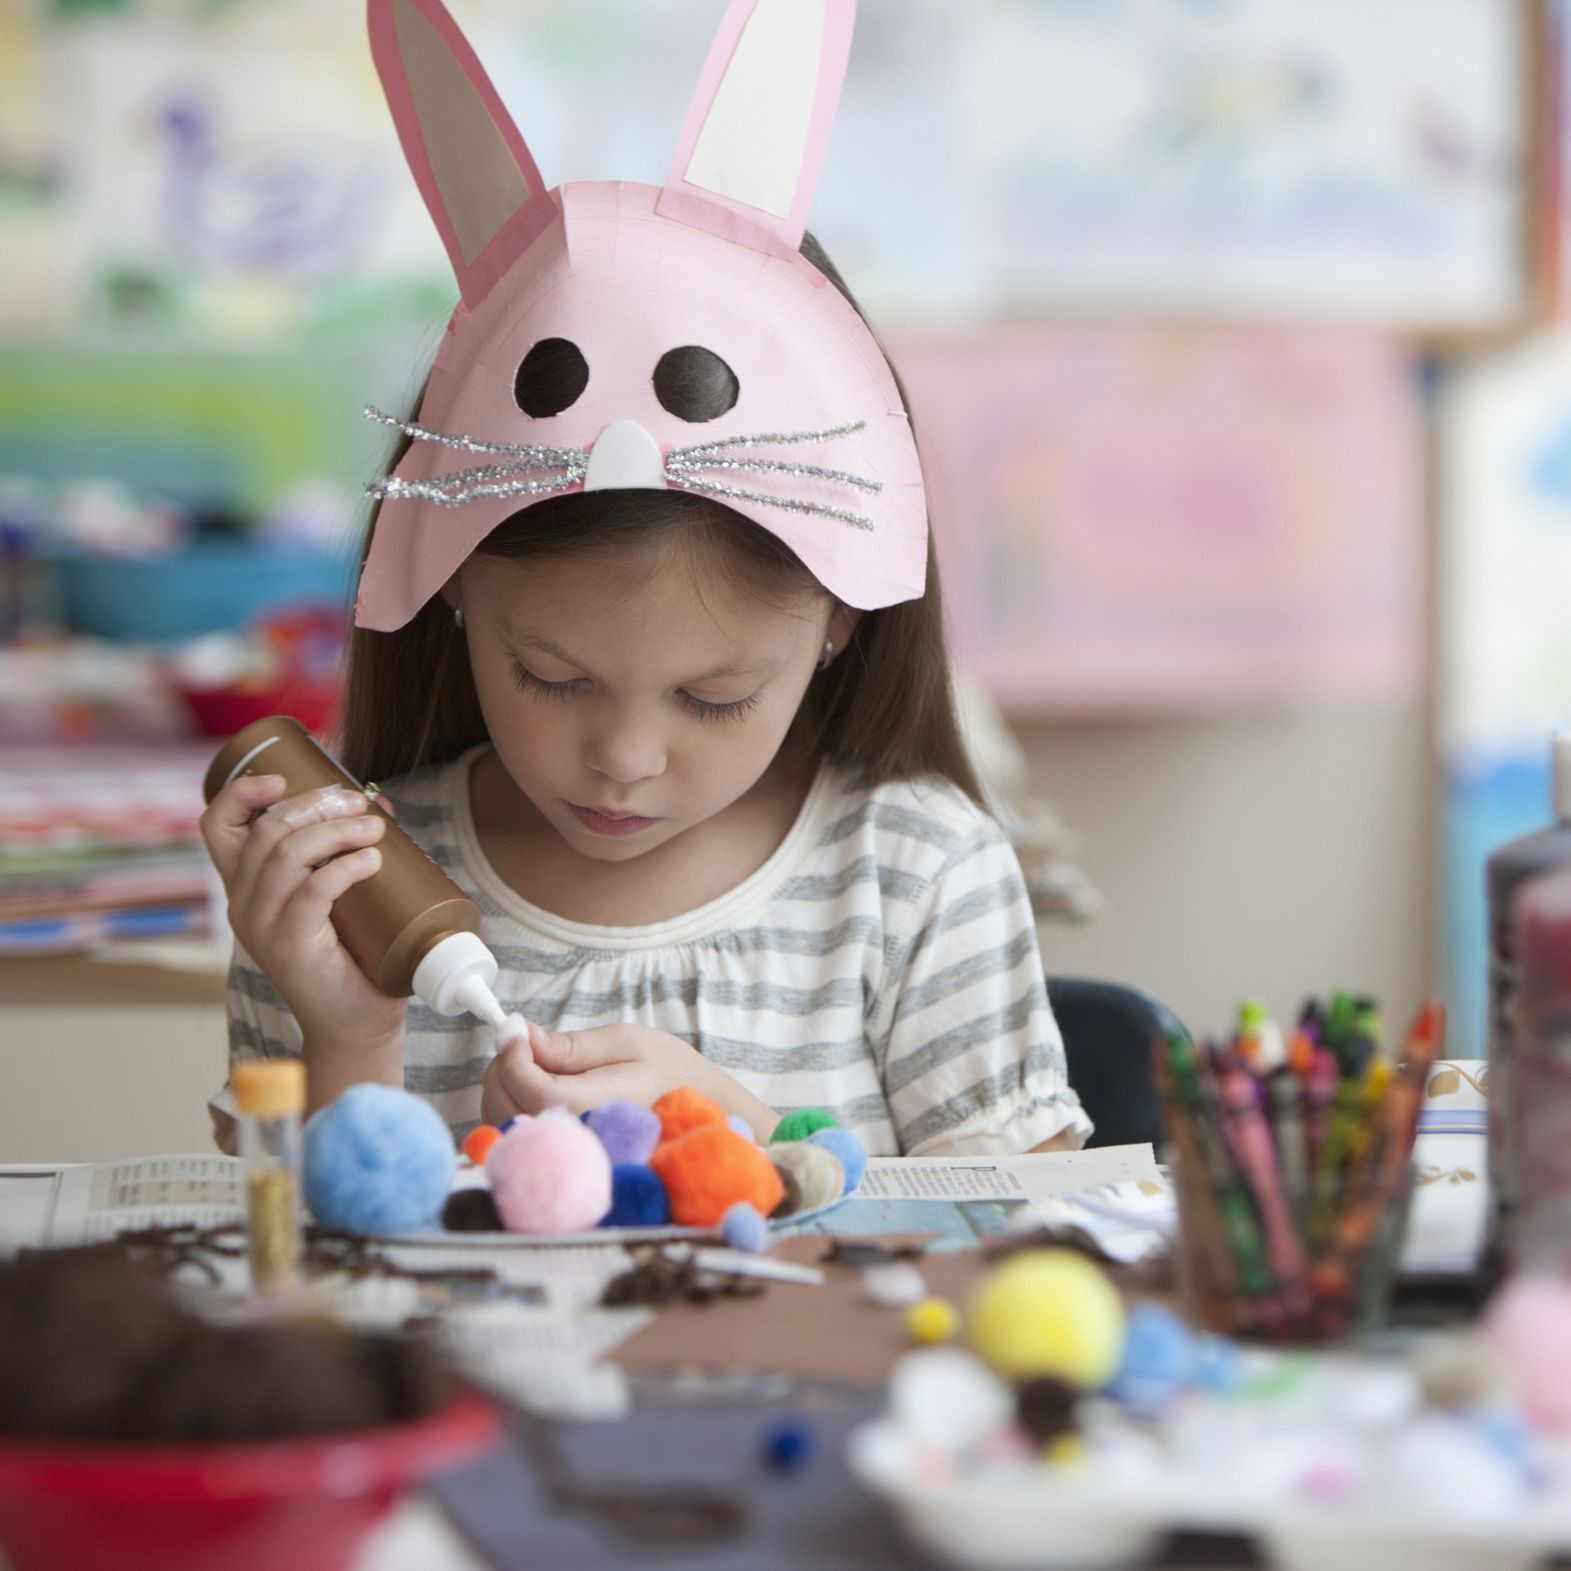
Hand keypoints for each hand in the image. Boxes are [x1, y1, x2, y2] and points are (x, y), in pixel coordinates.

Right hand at [200, 774, 407, 1059]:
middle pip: (266, 831)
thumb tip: (377, 804)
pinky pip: (311, 893)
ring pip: (286, 855)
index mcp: (246, 886)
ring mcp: (262, 927)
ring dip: (335, 830)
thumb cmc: (353, 955)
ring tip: (373, 828)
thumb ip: (347, 851)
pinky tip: (371, 859)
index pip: (218, 826)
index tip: (282, 779)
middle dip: (314, 804)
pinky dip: (343, 868)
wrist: (355, 1023)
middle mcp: (243, 903)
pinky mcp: (290, 947)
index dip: (242, 792)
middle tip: (358, 803)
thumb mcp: (342, 895)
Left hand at [481, 1022, 778, 1139]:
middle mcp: (578, 1142)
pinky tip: (536, 1090)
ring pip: (503, 1125)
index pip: (530, 1087)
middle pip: (506, 1109)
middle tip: (524, 1042)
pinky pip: (516, 1139)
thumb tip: (521, 1035)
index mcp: (598, 1108)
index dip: (513, 1055)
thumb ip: (572, 1044)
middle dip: (504, 1068)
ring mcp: (570, 1159)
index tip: (517, 1030)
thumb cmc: (671, 1075)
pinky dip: (512, 1109)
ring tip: (535, 1064)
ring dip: (504, 1089)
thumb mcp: (629, 1042)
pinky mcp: (563, 1165)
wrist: (702, 1118)